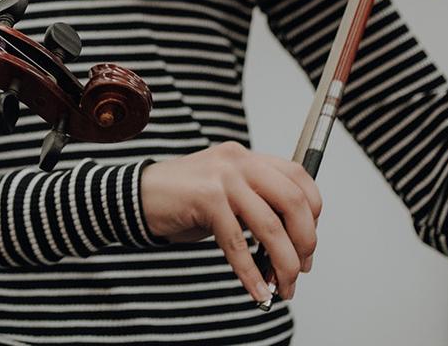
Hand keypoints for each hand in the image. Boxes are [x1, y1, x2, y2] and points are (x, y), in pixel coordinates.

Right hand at [139, 142, 321, 304]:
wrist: (134, 196)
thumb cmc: (181, 200)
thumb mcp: (226, 194)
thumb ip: (257, 205)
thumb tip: (293, 245)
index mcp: (247, 157)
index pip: (300, 178)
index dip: (313, 214)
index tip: (307, 245)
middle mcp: (238, 161)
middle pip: (293, 202)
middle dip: (305, 243)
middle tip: (301, 270)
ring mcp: (221, 177)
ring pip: (270, 226)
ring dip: (283, 264)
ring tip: (281, 287)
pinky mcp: (205, 198)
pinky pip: (237, 243)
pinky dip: (250, 273)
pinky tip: (256, 290)